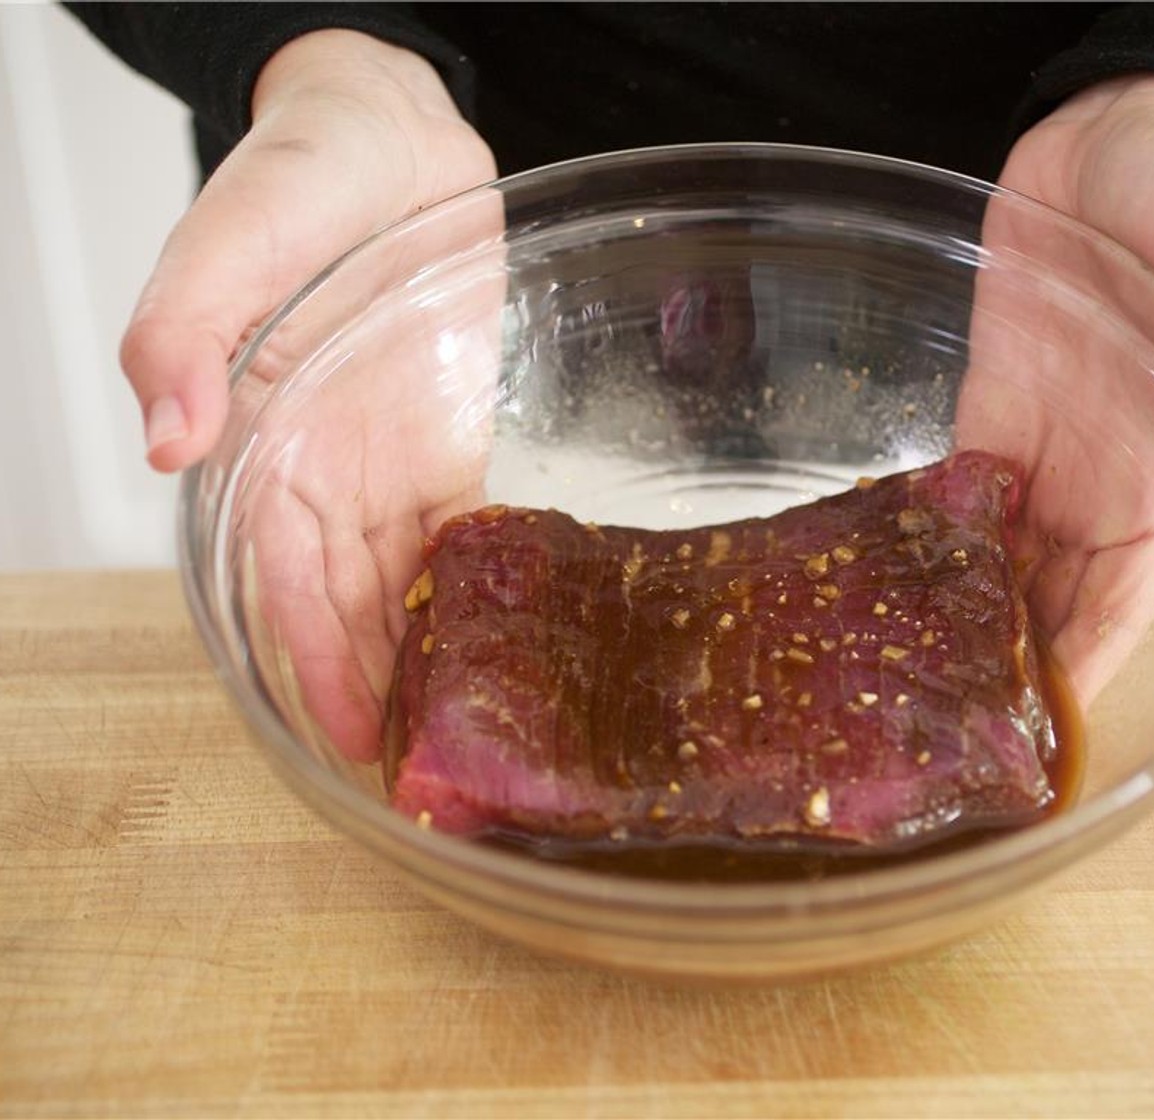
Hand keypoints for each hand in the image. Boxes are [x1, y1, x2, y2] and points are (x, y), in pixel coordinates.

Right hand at [128, 31, 501, 759]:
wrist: (390, 142)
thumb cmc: (300, 178)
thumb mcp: (229, 237)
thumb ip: (184, 330)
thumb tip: (164, 436)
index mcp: (262, 442)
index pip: (284, 576)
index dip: (315, 658)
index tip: (351, 735)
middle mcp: (323, 474)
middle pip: (349, 606)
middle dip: (380, 689)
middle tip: (428, 769)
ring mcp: (390, 467)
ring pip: (406, 589)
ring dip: (428, 661)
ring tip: (468, 734)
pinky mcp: (448, 448)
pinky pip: (465, 537)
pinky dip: (481, 594)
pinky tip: (510, 647)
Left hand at [954, 73, 1153, 702]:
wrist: (1116, 135)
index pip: (1122, 595)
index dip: (1084, 664)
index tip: (1035, 735)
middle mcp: (1096, 476)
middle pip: (1051, 598)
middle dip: (1006, 667)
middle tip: (939, 730)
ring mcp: (1039, 447)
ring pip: (1000, 561)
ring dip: (961, 620)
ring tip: (898, 680)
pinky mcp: (987, 409)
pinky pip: (956, 494)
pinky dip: (927, 542)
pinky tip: (884, 588)